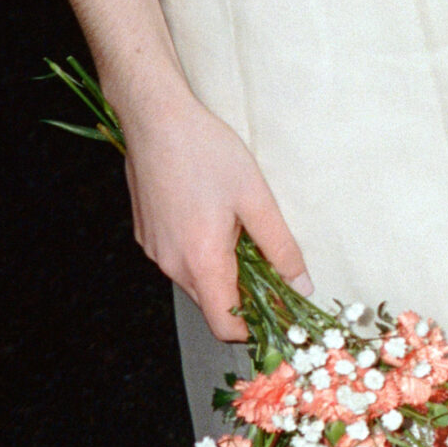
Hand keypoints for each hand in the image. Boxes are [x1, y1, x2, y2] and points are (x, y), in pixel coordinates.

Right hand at [116, 88, 308, 341]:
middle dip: (244, 298)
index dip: (256, 328)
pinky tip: (214, 221)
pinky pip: (179, 262)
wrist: (155, 118)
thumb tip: (301, 286)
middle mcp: (171, 264)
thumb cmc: (206, 151)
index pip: (226, 327)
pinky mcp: (146, 236)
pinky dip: (201, 256)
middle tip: (273, 269)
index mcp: (201, 260)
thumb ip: (281, 247)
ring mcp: (155, 251)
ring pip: (196, 283)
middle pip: (212, 306)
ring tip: (242, 235)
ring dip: (223, 274)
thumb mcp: (255, 198)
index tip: (281, 312)